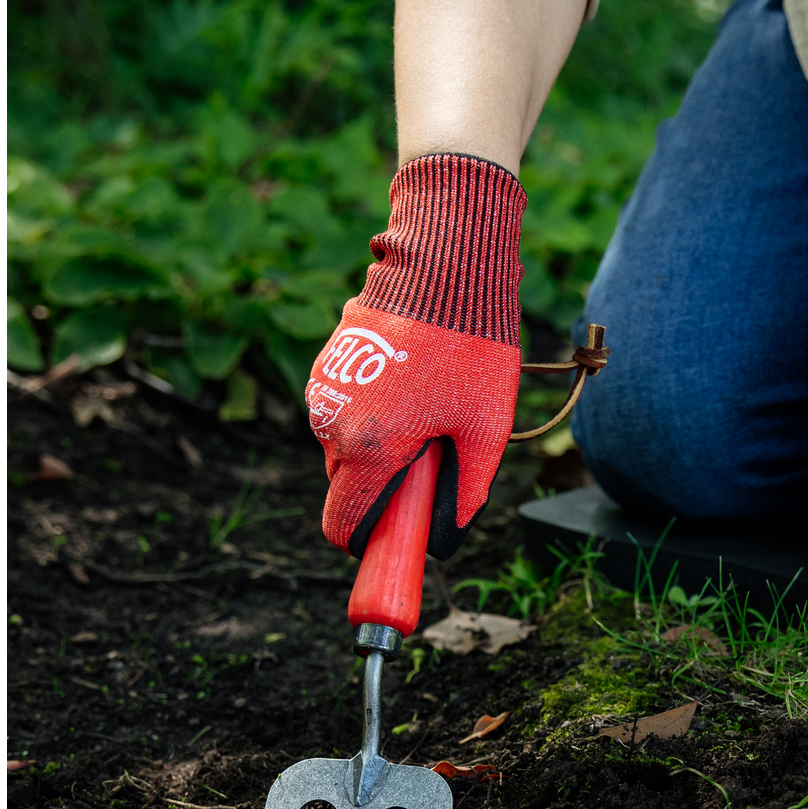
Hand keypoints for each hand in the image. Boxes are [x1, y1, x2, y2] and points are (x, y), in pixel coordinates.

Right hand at [307, 152, 524, 556]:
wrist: (443, 263)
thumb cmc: (471, 349)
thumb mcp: (484, 430)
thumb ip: (465, 493)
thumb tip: (447, 536)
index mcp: (366, 450)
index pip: (343, 528)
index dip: (369, 545)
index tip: (398, 543)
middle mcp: (330, 424)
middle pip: (349, 488)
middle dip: (384, 489)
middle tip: (434, 461)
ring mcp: (324, 392)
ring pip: (348, 447)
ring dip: (381, 447)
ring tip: (430, 409)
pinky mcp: (328, 364)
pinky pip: (347, 410)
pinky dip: (375, 413)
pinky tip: (413, 381)